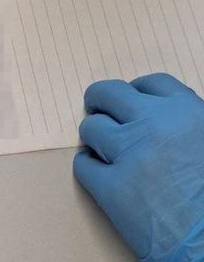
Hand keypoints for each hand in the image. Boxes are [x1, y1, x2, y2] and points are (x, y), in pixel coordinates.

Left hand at [74, 73, 203, 260]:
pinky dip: (89, 169)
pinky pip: (84, 165)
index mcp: (188, 114)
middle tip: (97, 110)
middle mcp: (156, 127)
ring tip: (104, 149)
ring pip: (91, 128)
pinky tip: (101, 175)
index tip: (129, 99)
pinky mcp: (111, 188)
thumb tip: (157, 112)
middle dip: (100, 101)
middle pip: (108, 94)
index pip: (150, 83)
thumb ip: (185, 124)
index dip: (135, 91)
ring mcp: (130, 156)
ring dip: (94, 137)